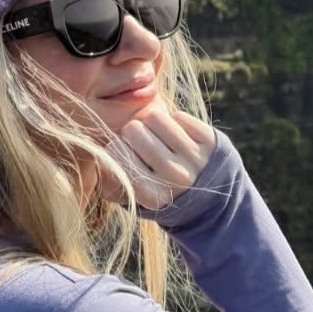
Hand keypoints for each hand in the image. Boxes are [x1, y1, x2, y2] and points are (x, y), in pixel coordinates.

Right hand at [100, 104, 217, 211]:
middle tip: (143, 143)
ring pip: (154, 117)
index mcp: (152, 196)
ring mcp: (195, 159)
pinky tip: (179, 138)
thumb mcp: (130, 194)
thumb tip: (101, 152)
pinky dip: (175, 122)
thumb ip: (108, 177)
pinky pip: (178, 116)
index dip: (116, 147)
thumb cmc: (159, 188)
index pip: (116, 151)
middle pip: (133, 130)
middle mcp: (175, 178)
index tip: (126, 154)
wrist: (210, 195)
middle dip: (133, 132)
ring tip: (159, 137)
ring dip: (152, 123)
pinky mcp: (211, 142)